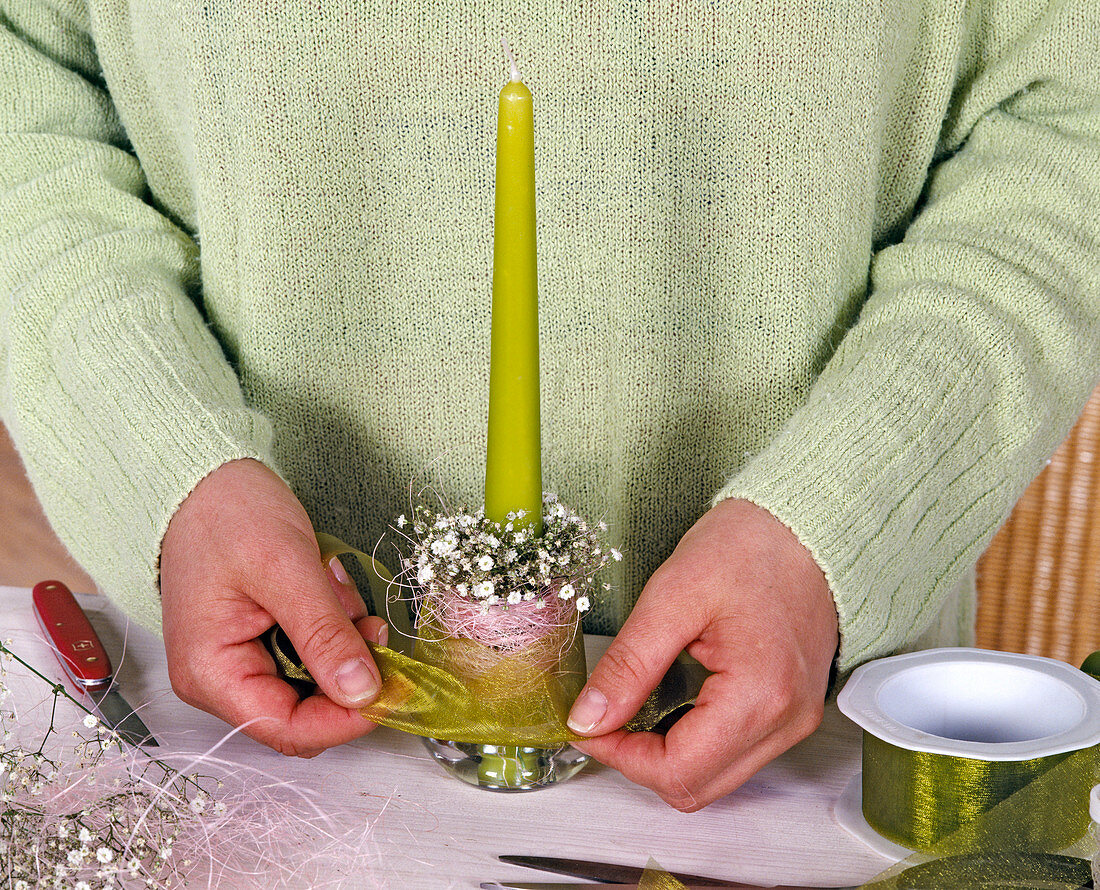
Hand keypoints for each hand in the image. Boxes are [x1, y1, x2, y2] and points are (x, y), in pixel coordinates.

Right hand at [160, 458, 386, 756]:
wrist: (206, 480)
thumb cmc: (228, 514)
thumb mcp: (286, 569)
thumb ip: (324, 633)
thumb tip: (361, 692)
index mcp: (211, 673)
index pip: (287, 729)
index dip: (345, 720)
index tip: (395, 688)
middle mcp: (220, 680)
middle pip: (304, 714)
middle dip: (349, 676)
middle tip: (375, 628)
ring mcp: (240, 663)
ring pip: (316, 686)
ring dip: (344, 648)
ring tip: (343, 595)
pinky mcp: (261, 644)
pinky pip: (311, 658)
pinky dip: (334, 632)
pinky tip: (333, 595)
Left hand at [568, 498, 837, 810]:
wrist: (803, 524)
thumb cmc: (750, 546)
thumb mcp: (671, 597)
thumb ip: (628, 665)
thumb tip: (589, 717)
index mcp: (760, 694)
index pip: (677, 770)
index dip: (620, 755)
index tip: (588, 724)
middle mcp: (787, 720)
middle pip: (697, 787)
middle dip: (639, 761)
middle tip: (605, 716)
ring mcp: (795, 720)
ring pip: (716, 778)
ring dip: (667, 754)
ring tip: (637, 703)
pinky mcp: (792, 711)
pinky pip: (734, 753)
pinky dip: (695, 741)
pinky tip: (672, 701)